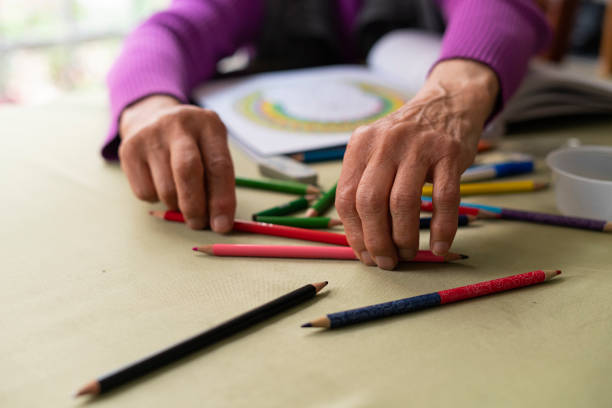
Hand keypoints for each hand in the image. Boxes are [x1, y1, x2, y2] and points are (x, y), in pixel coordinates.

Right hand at [118, 95, 235, 231]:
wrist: (150, 116)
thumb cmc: (191, 142)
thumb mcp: (211, 149)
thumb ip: (217, 181)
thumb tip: (218, 221)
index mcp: (208, 125)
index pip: (219, 166)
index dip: (222, 200)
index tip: (222, 225)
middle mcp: (179, 125)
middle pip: (187, 172)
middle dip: (195, 207)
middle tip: (199, 224)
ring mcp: (151, 135)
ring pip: (166, 189)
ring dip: (176, 206)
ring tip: (181, 199)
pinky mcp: (129, 150)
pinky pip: (144, 192)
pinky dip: (156, 199)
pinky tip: (160, 184)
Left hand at [336, 60, 498, 269]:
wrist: (447, 103)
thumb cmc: (406, 140)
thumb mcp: (376, 150)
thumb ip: (364, 184)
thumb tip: (361, 239)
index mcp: (360, 145)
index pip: (347, 197)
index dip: (354, 233)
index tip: (364, 254)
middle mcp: (385, 143)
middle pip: (370, 202)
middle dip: (376, 240)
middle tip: (386, 261)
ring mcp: (418, 147)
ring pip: (403, 202)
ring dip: (404, 237)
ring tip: (407, 254)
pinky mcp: (449, 153)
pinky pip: (444, 199)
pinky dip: (441, 229)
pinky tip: (437, 247)